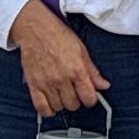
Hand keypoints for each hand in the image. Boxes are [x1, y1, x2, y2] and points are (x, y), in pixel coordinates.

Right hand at [9, 0, 109, 117]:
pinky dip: (47, 110)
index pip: (89, 98)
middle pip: (74, 105)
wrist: (35, 28)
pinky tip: (51, 104)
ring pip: (59, 107)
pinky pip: (41, 107)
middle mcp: (62, 79)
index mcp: (77, 70)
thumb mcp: (81, 50)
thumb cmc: (57, 35)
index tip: (88, 95)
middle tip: (73, 91)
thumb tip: (104, 85)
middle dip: (76, 100)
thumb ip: (93, 71)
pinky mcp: (34, 85)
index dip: (91, 99)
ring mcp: (47, 83)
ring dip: (62, 103)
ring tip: (61, 94)